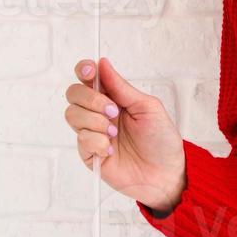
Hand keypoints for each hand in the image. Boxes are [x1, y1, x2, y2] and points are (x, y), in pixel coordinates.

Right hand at [65, 56, 186, 215]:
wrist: (164, 173)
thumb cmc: (161, 138)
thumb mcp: (147, 107)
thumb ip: (121, 88)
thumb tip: (103, 63)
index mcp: (113, 97)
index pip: (88, 78)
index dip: (84, 70)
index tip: (89, 71)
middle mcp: (98, 113)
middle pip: (73, 94)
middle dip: (91, 99)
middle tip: (114, 111)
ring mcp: (92, 133)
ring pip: (72, 114)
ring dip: (95, 121)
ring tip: (115, 133)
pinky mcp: (89, 154)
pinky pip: (80, 139)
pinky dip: (97, 142)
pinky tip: (111, 149)